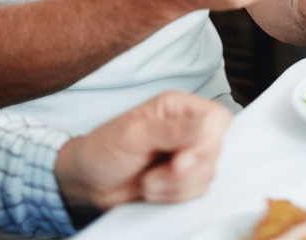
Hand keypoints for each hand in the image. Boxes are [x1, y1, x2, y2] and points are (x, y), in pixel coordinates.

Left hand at [54, 91, 231, 216]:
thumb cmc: (103, 150)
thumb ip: (171, 131)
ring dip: (175, 187)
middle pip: (215, 150)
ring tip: (148, 182)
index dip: (208, 140)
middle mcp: (188, 129)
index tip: (181, 159)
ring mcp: (188, 155)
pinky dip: (175, 196)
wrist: (88, 183)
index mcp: (178, 108)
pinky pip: (198, 192)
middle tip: (154, 174)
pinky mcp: (185, 179)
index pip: (218, 118)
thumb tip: (208, 127)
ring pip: (208, 174)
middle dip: (184, 171)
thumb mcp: (132, 136)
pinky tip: (153, 190)